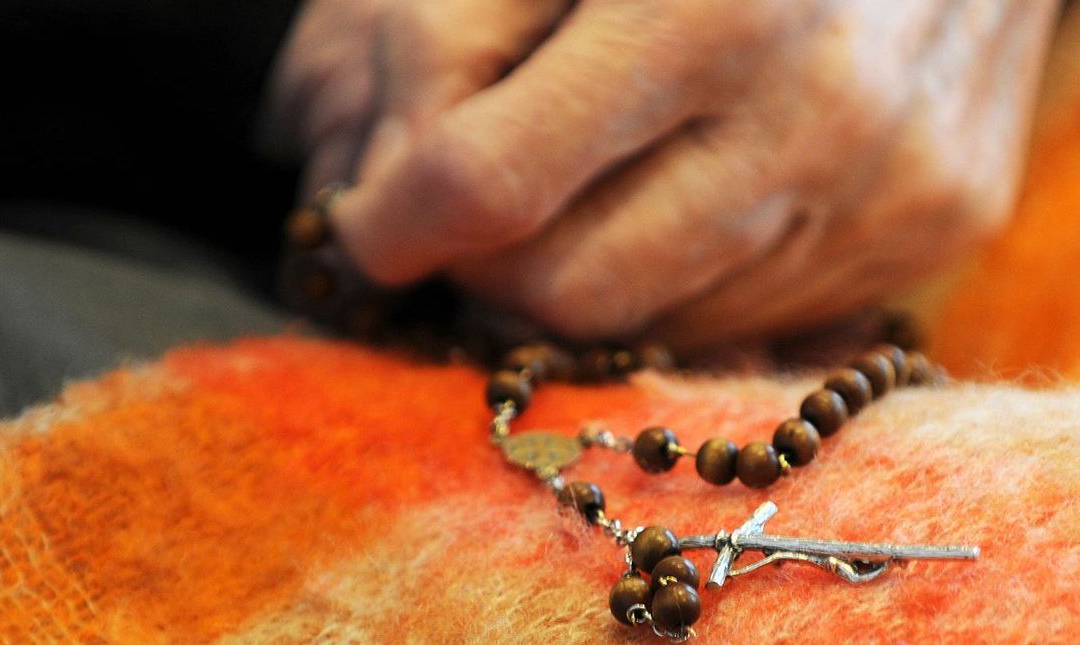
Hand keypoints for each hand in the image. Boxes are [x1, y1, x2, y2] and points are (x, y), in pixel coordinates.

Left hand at [262, 0, 1059, 352]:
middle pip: (567, 292)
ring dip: (592, 269)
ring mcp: (891, 191)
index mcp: (711, 10)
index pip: (490, 184)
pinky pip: (749, 321)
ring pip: (655, 325)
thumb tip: (389, 197)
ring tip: (602, 178)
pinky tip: (695, 191)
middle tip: (492, 200)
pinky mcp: (933, 230)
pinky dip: (686, 277)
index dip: (395, 218)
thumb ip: (445, 40)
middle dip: (492, 264)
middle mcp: (819, 118)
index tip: (373, 219)